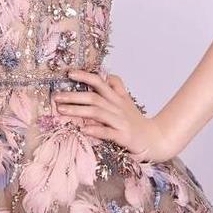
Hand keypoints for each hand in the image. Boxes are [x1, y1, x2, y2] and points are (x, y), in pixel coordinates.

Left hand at [53, 69, 178, 162]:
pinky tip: (83, 129)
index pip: (100, 82)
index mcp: (117, 97)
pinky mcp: (123, 136)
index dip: (85, 76)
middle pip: (94, 97)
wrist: (155, 138)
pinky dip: (95, 130)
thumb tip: (105, 75)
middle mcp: (118, 106)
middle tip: (56, 97)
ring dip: (77, 111)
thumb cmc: (136, 120)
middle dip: (73, 96)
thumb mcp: (127, 100)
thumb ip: (116, 87)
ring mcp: (120, 121)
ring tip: (62, 111)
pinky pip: (107, 132)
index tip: (69, 73)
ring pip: (97, 113)